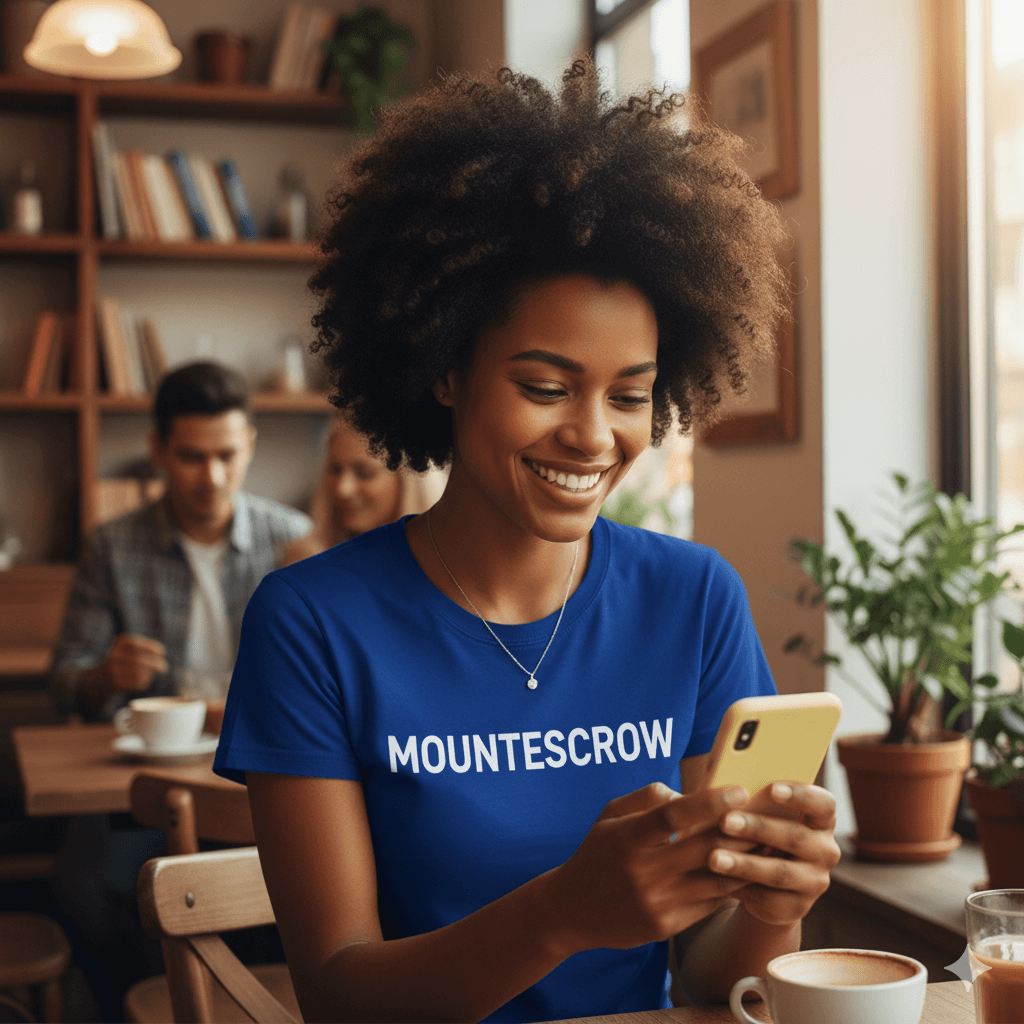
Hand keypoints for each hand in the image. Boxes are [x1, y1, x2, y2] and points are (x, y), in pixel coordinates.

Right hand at [103, 634, 168, 692]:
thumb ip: (147, 648)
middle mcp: (114, 654)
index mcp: (120, 642)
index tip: (162, 652)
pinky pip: (136, 682)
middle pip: (138, 659)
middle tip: (164, 667)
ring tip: (152, 673)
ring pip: (138, 673)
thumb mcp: (134, 647)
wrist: (104, 676)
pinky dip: (144, 681)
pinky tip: (144, 679)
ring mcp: (112, 669)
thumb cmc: (127, 658)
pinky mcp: (115, 682)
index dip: (152, 648)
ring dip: (150, 673)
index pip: (137, 644)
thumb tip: (161, 654)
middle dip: (155, 663)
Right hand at [543, 782, 754, 954]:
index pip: (673, 816)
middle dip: (741, 832)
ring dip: (747, 862)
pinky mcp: (665, 927)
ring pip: (715, 880)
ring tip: (770, 844)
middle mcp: (642, 871)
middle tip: (769, 815)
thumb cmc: (598, 852)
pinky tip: (749, 873)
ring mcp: (655, 902)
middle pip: (703, 849)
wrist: (571, 910)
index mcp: (627, 838)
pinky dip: (732, 887)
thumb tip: (690, 795)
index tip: (740, 790)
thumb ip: (649, 796)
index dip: (709, 802)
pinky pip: (709, 904)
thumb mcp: (611, 814)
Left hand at [706, 782, 839, 926]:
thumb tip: (695, 786)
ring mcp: (815, 881)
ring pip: (780, 871)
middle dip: (758, 828)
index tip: (772, 788)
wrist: (765, 885)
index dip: (801, 794)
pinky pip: (770, 898)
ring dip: (745, 863)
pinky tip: (719, 881)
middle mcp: (826, 849)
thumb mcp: (756, 815)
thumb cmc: (755, 835)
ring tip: (713, 858)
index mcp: (820, 819)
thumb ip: (743, 800)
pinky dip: (743, 887)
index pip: (823, 803)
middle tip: (725, 821)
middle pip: (796, 836)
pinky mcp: (798, 907)